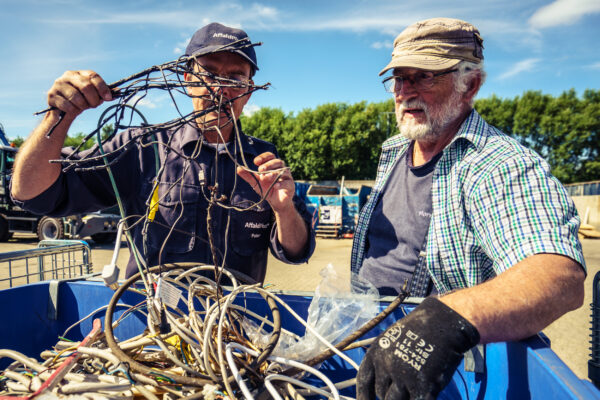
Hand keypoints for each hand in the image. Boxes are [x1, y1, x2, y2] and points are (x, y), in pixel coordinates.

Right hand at [48, 70, 111, 117]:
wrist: (64, 111)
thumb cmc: (82, 100)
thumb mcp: (94, 95)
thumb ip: (105, 93)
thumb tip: (118, 92)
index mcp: (80, 73)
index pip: (93, 76)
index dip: (102, 87)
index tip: (108, 98)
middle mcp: (68, 75)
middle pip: (86, 86)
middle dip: (94, 99)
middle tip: (95, 105)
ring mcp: (58, 84)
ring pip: (77, 97)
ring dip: (83, 106)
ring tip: (83, 107)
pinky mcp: (51, 95)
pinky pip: (67, 105)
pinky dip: (74, 110)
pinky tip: (73, 110)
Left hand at [236, 152, 294, 212]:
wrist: (276, 202)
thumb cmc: (267, 189)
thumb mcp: (256, 183)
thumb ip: (249, 176)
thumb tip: (238, 168)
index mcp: (273, 166)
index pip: (270, 156)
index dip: (264, 157)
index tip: (255, 162)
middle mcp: (281, 169)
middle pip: (278, 161)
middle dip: (268, 165)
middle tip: (260, 170)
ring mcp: (287, 177)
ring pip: (284, 171)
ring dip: (274, 173)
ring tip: (266, 177)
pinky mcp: (291, 186)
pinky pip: (287, 183)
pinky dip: (281, 184)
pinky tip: (275, 186)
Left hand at [356, 297, 479, 399]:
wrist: (442, 322)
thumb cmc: (419, 329)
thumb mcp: (392, 339)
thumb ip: (383, 360)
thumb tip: (381, 382)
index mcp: (376, 353)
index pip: (363, 381)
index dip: (363, 396)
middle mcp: (386, 366)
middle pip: (381, 394)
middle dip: (390, 393)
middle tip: (404, 384)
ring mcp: (404, 377)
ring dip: (405, 397)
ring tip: (414, 385)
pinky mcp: (423, 386)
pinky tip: (424, 394)